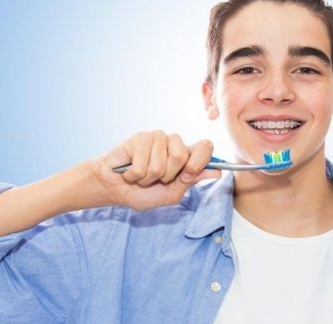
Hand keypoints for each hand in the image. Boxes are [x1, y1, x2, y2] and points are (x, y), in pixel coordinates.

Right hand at [88, 130, 220, 210]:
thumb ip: (192, 182)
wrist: (114, 189)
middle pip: (182, 156)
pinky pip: (143, 163)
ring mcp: (158, 138)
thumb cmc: (142, 192)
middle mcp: (174, 144)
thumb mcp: (172, 194)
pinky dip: (135, 175)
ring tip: (141, 176)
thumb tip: (218, 172)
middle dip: (167, 175)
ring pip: (161, 162)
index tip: (185, 177)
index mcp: (186, 156)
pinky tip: (130, 171)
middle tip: (155, 179)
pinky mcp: (141, 138)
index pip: (205, 146)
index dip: (199, 162)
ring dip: (148, 178)